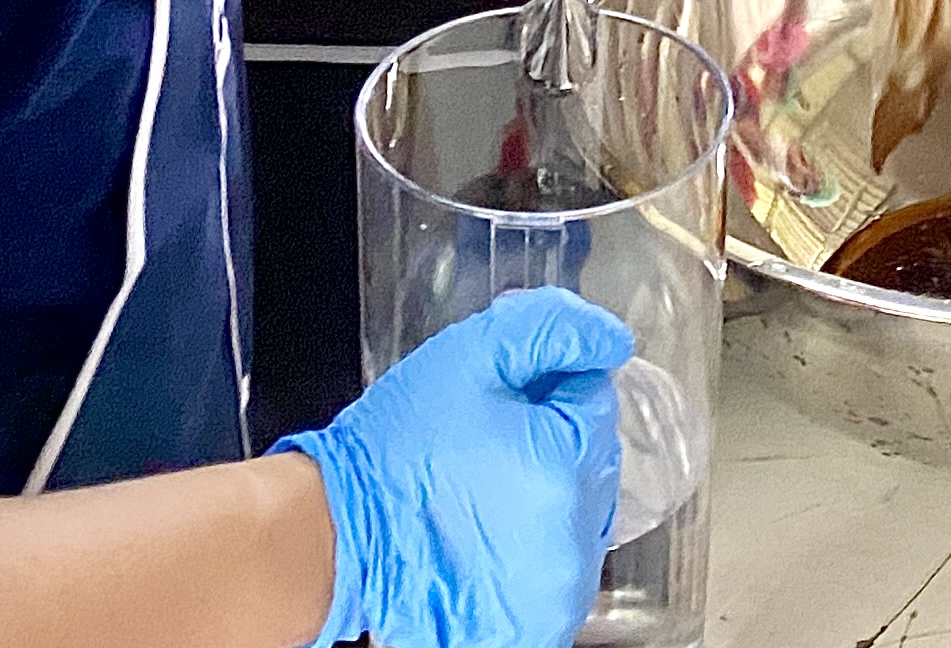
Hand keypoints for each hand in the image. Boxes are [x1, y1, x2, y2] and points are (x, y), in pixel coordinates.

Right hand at [279, 288, 631, 647]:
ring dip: (545, 493)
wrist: (342, 535)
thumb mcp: (472, 354)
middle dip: (551, 439)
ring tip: (479, 488)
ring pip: (579, 513)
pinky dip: (532, 543)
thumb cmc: (397, 450)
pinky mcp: (538, 622)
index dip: (546, 387)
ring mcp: (559, 588)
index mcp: (569, 464)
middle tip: (485, 439)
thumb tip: (608, 340)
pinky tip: (484, 530)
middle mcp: (577, 536)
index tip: (503, 397)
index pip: (594, 400)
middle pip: (592, 458)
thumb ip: (551, 332)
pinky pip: (557, 564)